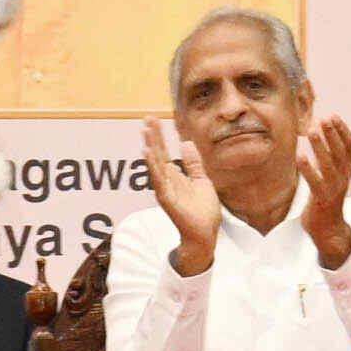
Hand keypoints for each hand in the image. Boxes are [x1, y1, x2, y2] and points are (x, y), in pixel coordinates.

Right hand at [139, 115, 224, 271]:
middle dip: (152, 136)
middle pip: (157, 153)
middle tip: (146, 118)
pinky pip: (158, 180)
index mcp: (173, 176)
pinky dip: (152, 166)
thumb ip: (193, 163)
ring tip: (145, 131)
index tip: (152, 119)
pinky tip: (147, 154)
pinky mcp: (167, 198)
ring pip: (155, 164)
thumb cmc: (202, 211)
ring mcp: (165, 189)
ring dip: (150, 147)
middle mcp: (166, 181)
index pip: (163, 151)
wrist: (205, 233)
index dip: (158, 135)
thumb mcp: (201, 180)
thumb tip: (186, 142)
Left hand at [297, 117, 350, 267]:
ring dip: (320, 146)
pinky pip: (315, 181)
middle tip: (323, 118)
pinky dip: (308, 168)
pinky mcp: (322, 199)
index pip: (349, 146)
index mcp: (347, 170)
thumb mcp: (333, 176)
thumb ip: (331, 159)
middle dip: (332, 133)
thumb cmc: (326, 198)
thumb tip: (323, 135)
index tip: (333, 116)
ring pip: (328, 164)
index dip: (342, 130)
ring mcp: (334, 188)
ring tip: (311, 130)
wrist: (328, 228)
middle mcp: (343, 177)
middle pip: (340, 152)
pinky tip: (300, 156)